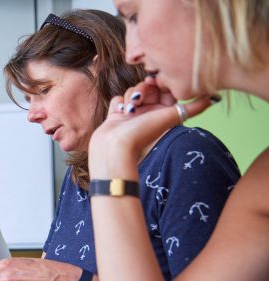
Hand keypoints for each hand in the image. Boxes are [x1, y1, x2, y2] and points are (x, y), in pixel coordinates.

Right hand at [88, 78, 212, 179]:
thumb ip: (194, 107)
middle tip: (140, 97)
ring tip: (129, 110)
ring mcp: (132, 113)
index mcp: (163, 111)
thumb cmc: (144, 133)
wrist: (116, 148)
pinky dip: (119, 103)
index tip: (155, 82)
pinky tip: (121, 113)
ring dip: (130, 96)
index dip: (159, 83)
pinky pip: (119, 99)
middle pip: (147, 87)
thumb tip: (215, 98)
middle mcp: (148, 112)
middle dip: (143, 89)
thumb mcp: (173, 117)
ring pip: (132, 91)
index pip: (164, 89)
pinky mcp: (116, 115)